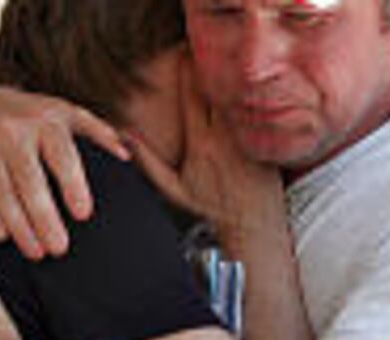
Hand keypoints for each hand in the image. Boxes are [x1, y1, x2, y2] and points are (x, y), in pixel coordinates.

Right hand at [0, 86, 130, 258]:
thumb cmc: (34, 119)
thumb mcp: (64, 114)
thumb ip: (96, 132)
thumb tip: (126, 156)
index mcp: (45, 120)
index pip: (61, 155)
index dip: (73, 185)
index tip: (84, 214)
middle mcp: (11, 131)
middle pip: (30, 182)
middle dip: (44, 218)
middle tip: (60, 248)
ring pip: (3, 194)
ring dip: (20, 227)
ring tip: (37, 252)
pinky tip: (3, 237)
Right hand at [128, 57, 285, 240]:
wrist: (251, 232)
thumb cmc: (208, 215)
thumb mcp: (172, 192)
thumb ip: (147, 163)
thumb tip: (124, 139)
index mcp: (202, 143)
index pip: (192, 94)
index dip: (185, 72)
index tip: (178, 57)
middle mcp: (227, 136)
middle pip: (216, 90)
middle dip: (205, 73)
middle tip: (193, 58)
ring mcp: (249, 140)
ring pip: (237, 101)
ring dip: (226, 88)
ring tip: (215, 79)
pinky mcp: (266, 146)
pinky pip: (254, 119)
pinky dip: (245, 108)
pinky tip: (238, 105)